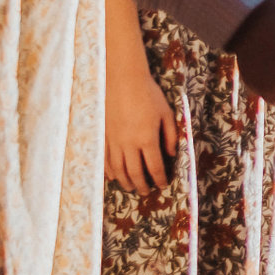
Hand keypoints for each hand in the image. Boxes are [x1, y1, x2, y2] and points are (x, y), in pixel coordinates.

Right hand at [105, 54, 179, 192]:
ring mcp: (114, 141)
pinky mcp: (104, 136)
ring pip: (118, 169)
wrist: (123, 81)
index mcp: (147, 139)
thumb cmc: (149, 96)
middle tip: (147, 192)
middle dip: (142, 185)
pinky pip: (106, 159)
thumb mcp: (167, 114)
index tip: (163, 185)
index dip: (159, 178)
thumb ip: (170, 136)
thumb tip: (171, 154)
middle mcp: (129, 144)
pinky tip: (114, 176)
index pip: (155, 166)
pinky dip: (110, 171)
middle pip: (134, 172)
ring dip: (125, 181)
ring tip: (132, 188)